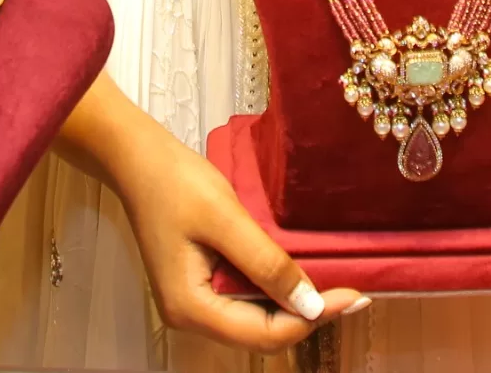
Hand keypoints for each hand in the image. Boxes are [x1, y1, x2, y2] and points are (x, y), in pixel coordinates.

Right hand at [106, 121, 365, 351]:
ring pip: (255, 320)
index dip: (313, 319)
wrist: (137, 157)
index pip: (265, 334)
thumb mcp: (227, 219)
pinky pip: (244, 300)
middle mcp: (190, 316)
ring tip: (335, 286)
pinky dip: (275, 291)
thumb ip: (268, 265)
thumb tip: (311, 306)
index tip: (353, 295)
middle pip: (261, 334)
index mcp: (191, 308)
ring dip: (294, 307)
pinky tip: (299, 276)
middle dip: (308, 317)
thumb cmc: (176, 182)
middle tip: (353, 293)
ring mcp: (193, 301)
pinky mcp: (199, 284)